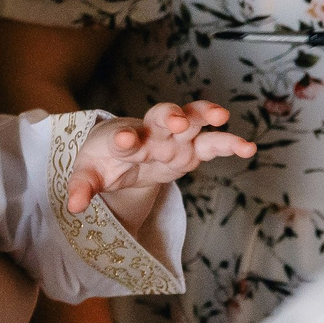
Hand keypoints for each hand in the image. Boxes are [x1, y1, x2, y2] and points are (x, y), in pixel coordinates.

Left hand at [64, 101, 254, 213]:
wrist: (121, 147)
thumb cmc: (104, 158)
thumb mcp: (89, 173)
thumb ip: (83, 187)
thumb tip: (75, 206)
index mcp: (123, 137)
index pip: (124, 136)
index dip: (126, 139)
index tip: (127, 140)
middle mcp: (151, 131)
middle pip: (161, 116)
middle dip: (169, 116)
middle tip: (175, 120)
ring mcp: (174, 137)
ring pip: (192, 120)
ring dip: (204, 116)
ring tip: (220, 116)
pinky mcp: (191, 149)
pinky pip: (212, 144)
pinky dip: (229, 144)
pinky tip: (248, 148)